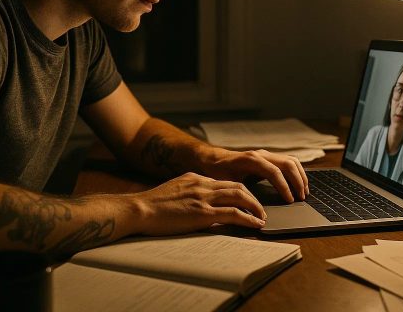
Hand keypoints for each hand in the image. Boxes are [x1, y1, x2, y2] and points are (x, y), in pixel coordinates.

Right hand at [132, 172, 266, 234]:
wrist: (139, 209)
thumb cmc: (151, 206)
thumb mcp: (173, 192)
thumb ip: (189, 194)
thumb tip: (199, 204)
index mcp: (195, 178)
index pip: (224, 182)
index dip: (239, 191)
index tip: (247, 200)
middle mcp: (202, 184)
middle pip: (237, 186)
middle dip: (253, 197)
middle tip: (261, 209)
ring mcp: (203, 198)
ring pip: (240, 196)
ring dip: (255, 207)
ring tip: (262, 217)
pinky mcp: (203, 213)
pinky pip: (233, 213)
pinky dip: (248, 218)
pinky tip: (256, 224)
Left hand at [203, 148, 308, 202]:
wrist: (213, 159)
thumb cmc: (218, 172)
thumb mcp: (228, 184)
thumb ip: (242, 193)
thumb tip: (255, 208)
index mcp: (251, 160)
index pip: (275, 172)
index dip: (284, 187)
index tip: (290, 200)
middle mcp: (261, 154)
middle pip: (287, 164)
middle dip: (297, 181)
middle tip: (302, 198)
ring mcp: (266, 154)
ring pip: (291, 160)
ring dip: (300, 176)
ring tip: (304, 192)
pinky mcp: (268, 157)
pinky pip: (288, 161)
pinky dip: (296, 172)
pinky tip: (299, 184)